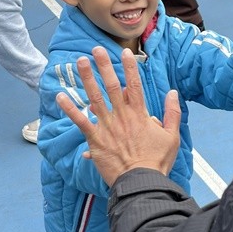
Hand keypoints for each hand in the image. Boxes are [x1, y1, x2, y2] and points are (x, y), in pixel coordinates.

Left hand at [56, 46, 181, 186]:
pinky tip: (60, 96)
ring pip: (95, 98)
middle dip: (104, 66)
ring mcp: (107, 127)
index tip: (126, 54)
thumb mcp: (172, 136)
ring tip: (80, 62)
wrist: (140, 181)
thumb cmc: (157, 161)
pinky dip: (70, 109)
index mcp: (140, 115)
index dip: (130, 68)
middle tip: (97, 49)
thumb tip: (172, 93)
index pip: (135, 86)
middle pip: (112, 86)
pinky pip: (80, 121)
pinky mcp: (95, 140)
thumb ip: (172, 113)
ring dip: (87, 79)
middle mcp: (122, 116)